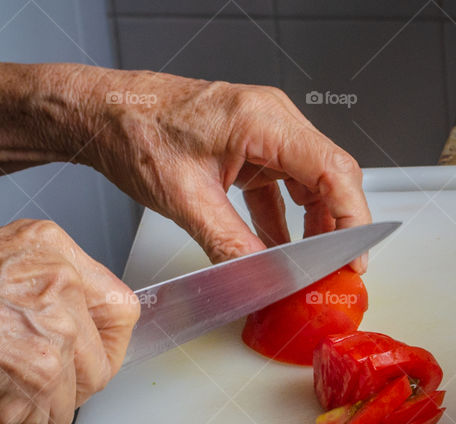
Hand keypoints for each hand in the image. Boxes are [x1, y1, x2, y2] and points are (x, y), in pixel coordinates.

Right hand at [0, 219, 138, 423]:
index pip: (119, 309)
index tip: (87, 363)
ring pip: (67, 405)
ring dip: (20, 415)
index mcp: (50, 249)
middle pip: (99, 367)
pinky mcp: (36, 384)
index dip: (104, 346)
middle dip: (58, 390)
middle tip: (11, 386)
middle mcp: (60, 287)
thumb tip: (67, 321)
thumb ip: (36, 286)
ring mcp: (54, 336)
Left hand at [75, 71, 372, 269]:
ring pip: (310, 181)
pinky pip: (282, 184)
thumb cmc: (134, 132)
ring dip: (313, 224)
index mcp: (263, 119)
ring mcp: (263, 131)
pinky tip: (279, 247)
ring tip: (308, 265)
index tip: (352, 257)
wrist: (102, 113)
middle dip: (337, 226)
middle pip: (329, 176)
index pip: (333, 170)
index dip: (353, 218)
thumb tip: (263, 279)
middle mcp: (271, 119)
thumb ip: (231, 244)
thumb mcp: (185, 199)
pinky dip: (285, 218)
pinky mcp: (249, 146)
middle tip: (336, 270)